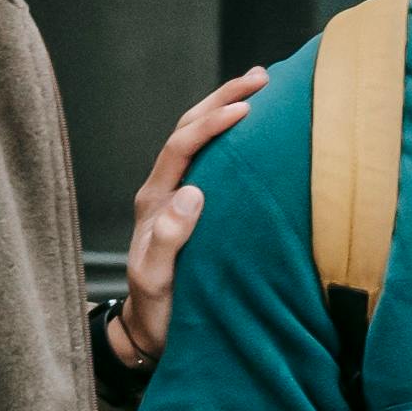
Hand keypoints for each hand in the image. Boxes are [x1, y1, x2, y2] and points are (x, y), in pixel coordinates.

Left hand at [101, 65, 269, 370]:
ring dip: (224, 107)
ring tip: (260, 85)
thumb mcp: (157, 280)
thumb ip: (170, 239)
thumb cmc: (156, 311)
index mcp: (155, 200)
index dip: (212, 124)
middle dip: (222, 98)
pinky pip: (212, 160)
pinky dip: (232, 136)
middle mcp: (165, 191)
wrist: (150, 334)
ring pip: (198, 138)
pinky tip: (256, 129)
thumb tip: (193, 192)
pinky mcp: (194, 207)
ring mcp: (178, 197)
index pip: (182, 146)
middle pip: (188, 128)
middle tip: (261, 76)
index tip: (247, 110)